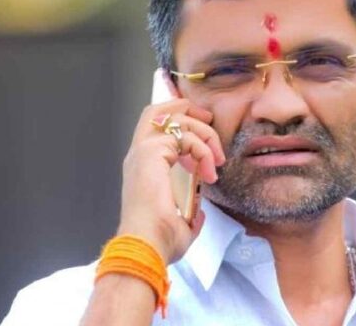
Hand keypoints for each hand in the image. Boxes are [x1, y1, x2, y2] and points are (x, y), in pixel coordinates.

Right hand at [116, 99, 225, 263]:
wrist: (147, 245)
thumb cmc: (159, 241)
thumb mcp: (180, 224)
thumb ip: (189, 214)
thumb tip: (199, 215)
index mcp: (142, 169)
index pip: (155, 130)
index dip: (180, 124)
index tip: (205, 141)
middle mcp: (139, 156)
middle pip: (157, 110)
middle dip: (187, 109)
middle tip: (210, 122)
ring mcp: (143, 151)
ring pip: (177, 119)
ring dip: (205, 135)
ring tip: (217, 161)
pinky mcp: (151, 151)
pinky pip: (185, 137)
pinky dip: (204, 150)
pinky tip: (209, 173)